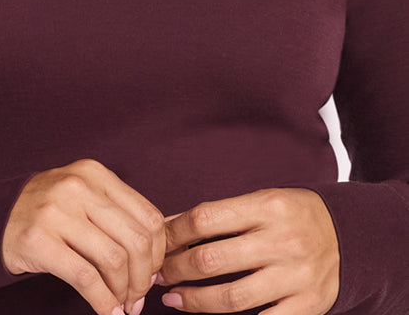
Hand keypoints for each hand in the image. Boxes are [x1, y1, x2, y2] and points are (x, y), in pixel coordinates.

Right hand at [2, 158, 165, 314]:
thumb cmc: (49, 211)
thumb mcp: (84, 196)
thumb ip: (117, 215)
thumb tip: (158, 259)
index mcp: (95, 174)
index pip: (148, 216)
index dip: (158, 253)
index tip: (152, 275)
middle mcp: (78, 186)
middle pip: (135, 240)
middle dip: (143, 278)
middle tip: (137, 297)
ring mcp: (56, 211)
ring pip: (114, 259)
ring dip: (124, 292)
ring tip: (122, 305)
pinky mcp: (39, 240)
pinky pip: (85, 278)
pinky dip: (103, 302)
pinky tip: (107, 312)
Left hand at [158, 188, 339, 313]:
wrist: (348, 235)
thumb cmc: (291, 215)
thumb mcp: (261, 200)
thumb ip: (220, 215)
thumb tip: (168, 226)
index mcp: (268, 206)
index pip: (205, 219)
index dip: (173, 233)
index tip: (157, 242)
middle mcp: (283, 240)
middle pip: (212, 259)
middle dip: (176, 269)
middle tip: (159, 274)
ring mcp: (297, 276)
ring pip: (231, 298)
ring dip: (194, 301)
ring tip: (174, 299)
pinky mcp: (308, 306)